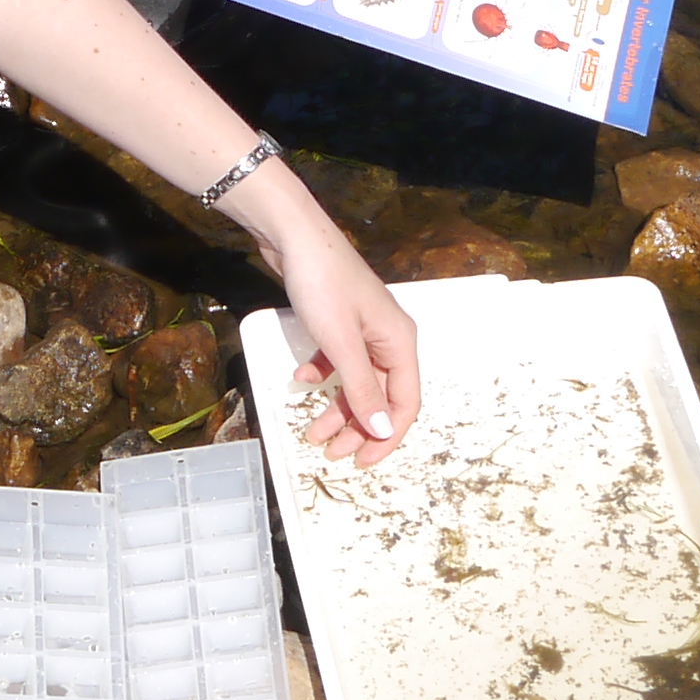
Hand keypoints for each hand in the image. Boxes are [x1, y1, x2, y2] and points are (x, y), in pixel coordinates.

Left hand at [254, 213, 418, 463]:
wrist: (293, 237)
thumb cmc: (323, 285)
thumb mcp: (341, 344)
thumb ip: (362, 389)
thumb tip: (383, 431)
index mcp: (399, 343)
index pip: (405, 402)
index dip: (387, 436)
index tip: (363, 462)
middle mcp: (388, 338)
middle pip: (380, 397)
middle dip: (357, 428)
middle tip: (330, 453)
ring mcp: (363, 330)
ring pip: (357, 382)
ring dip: (337, 408)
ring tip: (311, 433)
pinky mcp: (340, 322)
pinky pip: (338, 361)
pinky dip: (322, 376)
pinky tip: (301, 381)